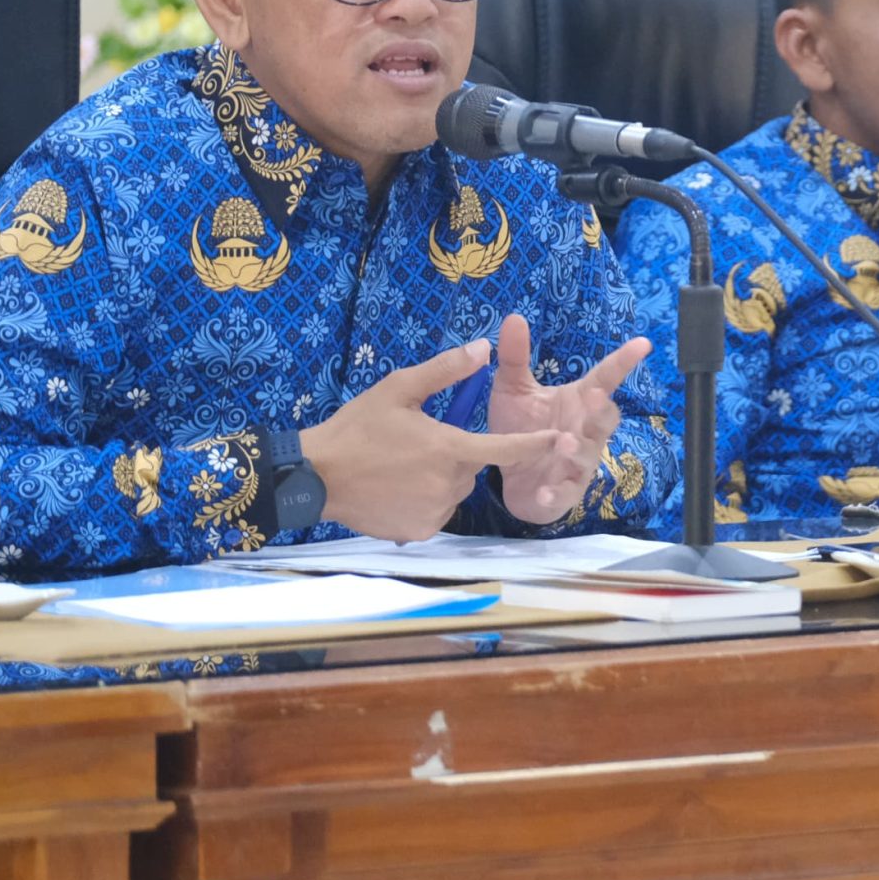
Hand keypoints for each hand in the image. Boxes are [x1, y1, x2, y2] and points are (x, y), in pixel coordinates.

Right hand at [300, 337, 581, 542]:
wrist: (317, 476)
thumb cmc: (358, 427)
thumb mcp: (399, 388)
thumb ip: (446, 370)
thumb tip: (484, 348)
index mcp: (450, 448)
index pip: (505, 448)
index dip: (536, 443)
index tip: (561, 438)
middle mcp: (449, 485)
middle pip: (472, 468)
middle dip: (456, 455)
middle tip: (417, 443)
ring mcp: (435, 513)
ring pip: (454, 491)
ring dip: (440, 479)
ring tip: (401, 466)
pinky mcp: (420, 532)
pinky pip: (436, 513)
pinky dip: (424, 501)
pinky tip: (396, 489)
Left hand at [486, 313, 653, 524]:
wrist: (510, 476)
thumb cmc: (521, 427)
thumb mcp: (514, 389)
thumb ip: (516, 357)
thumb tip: (514, 316)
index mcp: (578, 402)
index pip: (606, 378)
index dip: (624, 361)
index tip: (642, 343)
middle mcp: (585, 431)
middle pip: (606, 419)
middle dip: (603, 410)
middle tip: (596, 396)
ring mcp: (577, 463)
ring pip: (589, 455)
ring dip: (579, 449)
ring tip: (564, 442)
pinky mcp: (562, 492)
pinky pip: (564, 494)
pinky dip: (555, 494)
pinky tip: (544, 491)